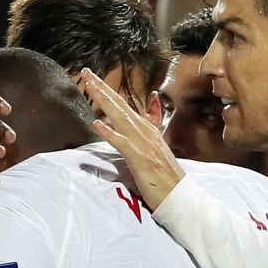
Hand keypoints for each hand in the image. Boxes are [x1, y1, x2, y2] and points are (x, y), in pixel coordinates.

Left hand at [82, 68, 185, 209]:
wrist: (180, 195)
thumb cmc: (165, 176)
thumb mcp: (155, 148)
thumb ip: (150, 127)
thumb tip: (149, 107)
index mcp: (146, 128)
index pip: (123, 105)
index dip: (108, 90)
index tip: (93, 78)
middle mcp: (145, 131)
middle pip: (120, 105)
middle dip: (102, 87)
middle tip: (86, 72)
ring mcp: (143, 143)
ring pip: (120, 117)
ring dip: (104, 101)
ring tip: (90, 86)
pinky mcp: (140, 158)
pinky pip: (122, 142)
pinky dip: (110, 132)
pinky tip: (98, 123)